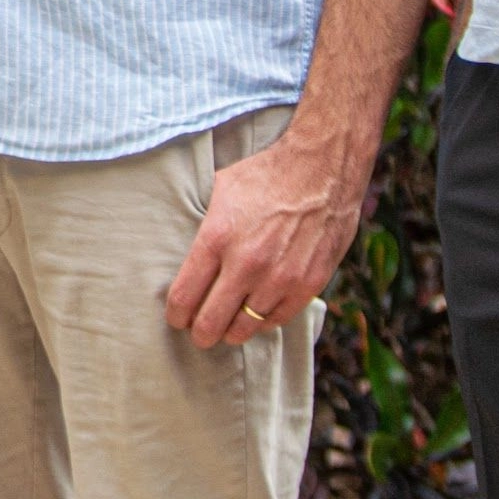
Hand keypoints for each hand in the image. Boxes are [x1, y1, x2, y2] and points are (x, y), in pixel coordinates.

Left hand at [163, 123, 367, 349]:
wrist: (322, 166)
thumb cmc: (266, 174)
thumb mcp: (220, 191)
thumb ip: (204, 229)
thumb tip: (186, 255)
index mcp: (217, 238)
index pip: (183, 298)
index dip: (176, 315)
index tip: (177, 317)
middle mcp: (246, 263)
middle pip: (210, 324)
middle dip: (199, 333)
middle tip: (198, 331)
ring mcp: (280, 277)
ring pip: (244, 329)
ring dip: (231, 331)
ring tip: (226, 327)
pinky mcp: (308, 284)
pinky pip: (276, 320)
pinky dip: (262, 321)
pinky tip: (255, 313)